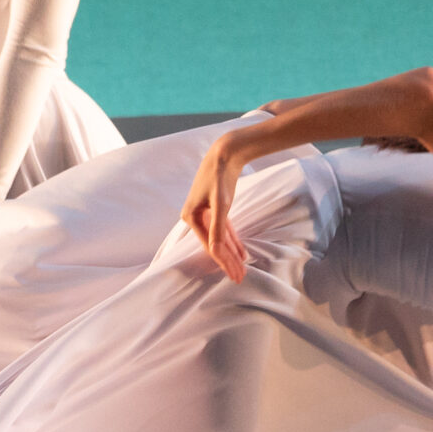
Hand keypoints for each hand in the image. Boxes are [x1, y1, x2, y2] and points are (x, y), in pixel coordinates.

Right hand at [180, 134, 250, 281]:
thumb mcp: (220, 204)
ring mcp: (206, 214)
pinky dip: (233, 240)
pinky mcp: (216, 209)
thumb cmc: (219, 177)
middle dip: (229, 262)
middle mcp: (195, 217)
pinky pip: (224, 229)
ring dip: (232, 253)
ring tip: (241, 268)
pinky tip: (241, 252)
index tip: (235, 275)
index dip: (223, 262)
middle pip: (215, 245)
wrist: (225, 154)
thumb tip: (215, 250)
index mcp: (191, 217)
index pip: (210, 246)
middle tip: (240, 277)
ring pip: (221, 239)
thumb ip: (217, 228)